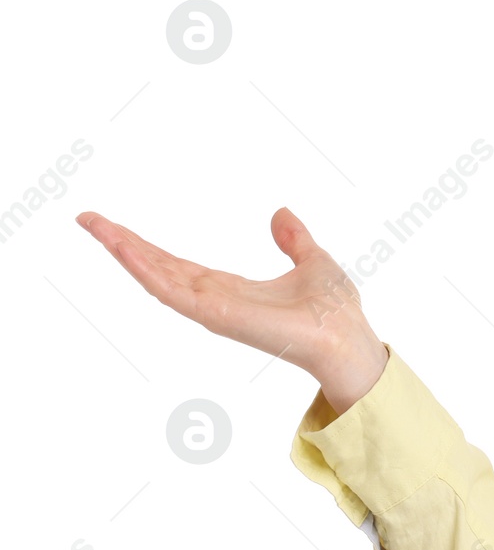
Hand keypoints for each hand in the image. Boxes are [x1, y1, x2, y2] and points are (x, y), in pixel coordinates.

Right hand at [75, 206, 389, 410]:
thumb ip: (294, 239)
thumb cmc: (335, 308)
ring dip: (124, 251)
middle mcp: (213, 300)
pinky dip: (146, 270)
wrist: (348, 336)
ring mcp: (211, 310)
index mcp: (229, 288)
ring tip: (94, 225)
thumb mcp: (311, 259)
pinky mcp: (216, 317)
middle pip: (157, 268)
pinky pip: (172, 292)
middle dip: (122, 244)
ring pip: (156, 277)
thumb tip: (281, 213)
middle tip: (87, 219)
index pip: (176, 264)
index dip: (146, 246)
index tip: (117, 227)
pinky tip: (123, 248)